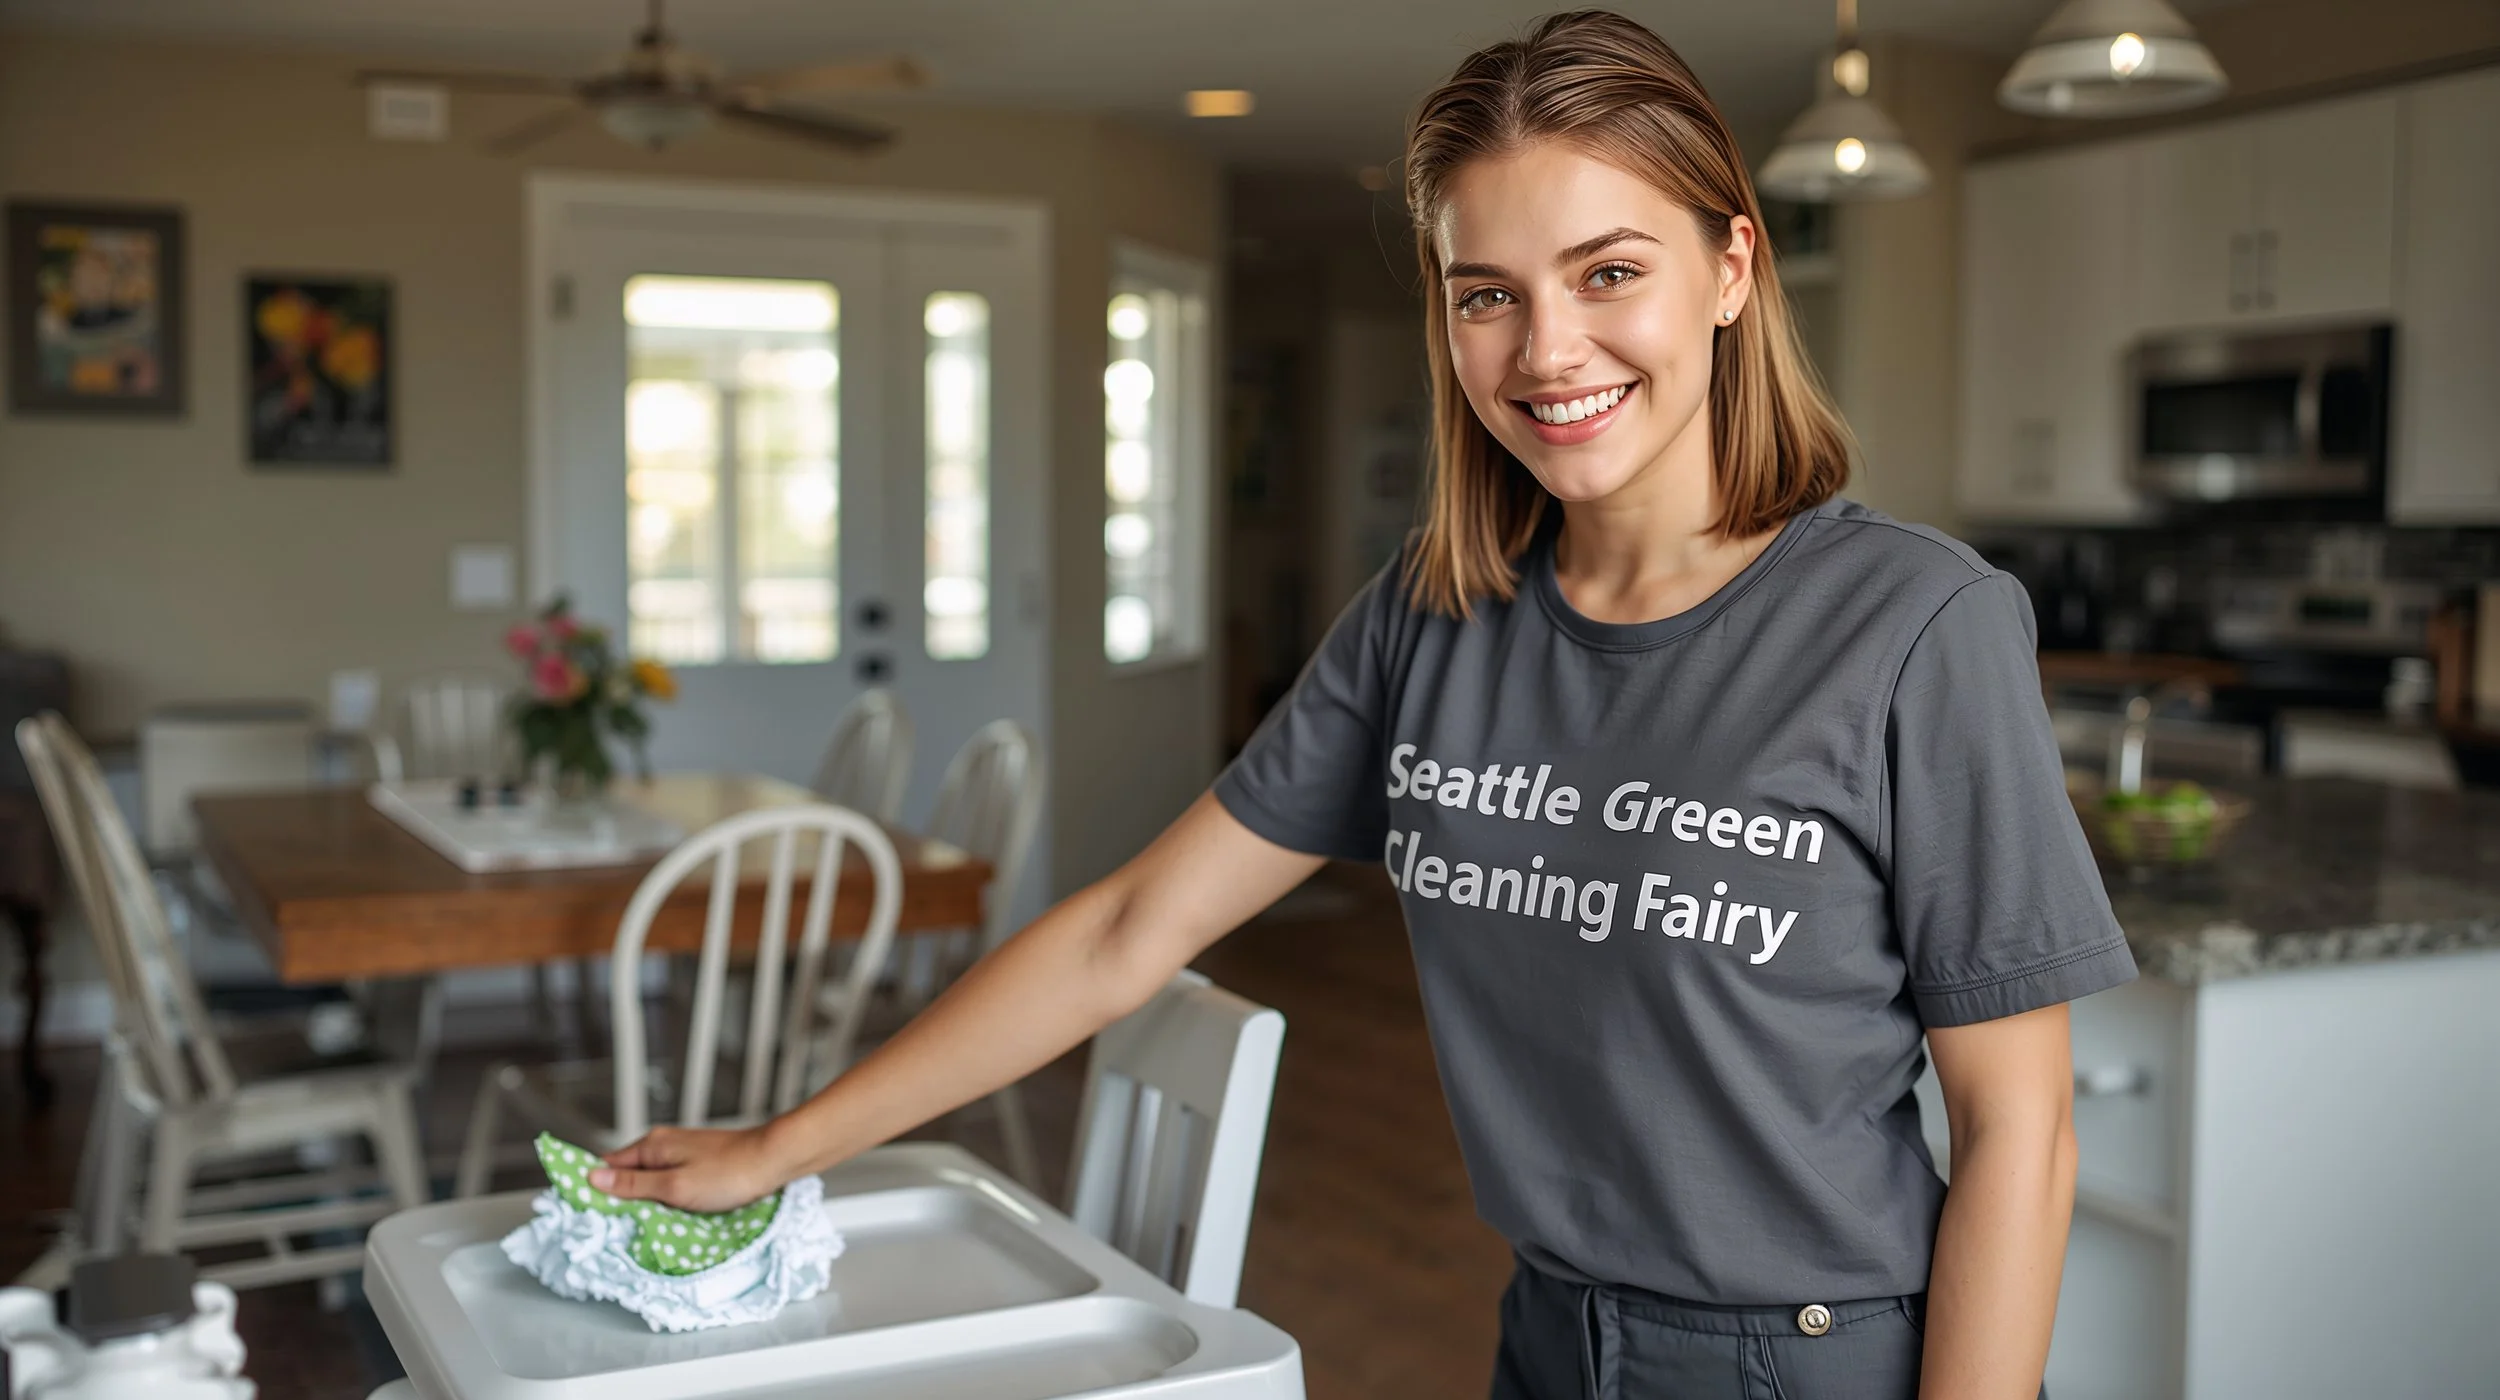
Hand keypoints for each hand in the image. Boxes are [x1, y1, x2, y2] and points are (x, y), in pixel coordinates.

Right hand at [591, 1125, 789, 1211]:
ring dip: (642, 1202)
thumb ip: (634, 1184)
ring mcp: (681, 1154)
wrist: (774, 1160)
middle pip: (626, 1174)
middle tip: (609, 1229)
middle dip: (617, 1199)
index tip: (580, 1212)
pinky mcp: (697, 1165)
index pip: (606, 1165)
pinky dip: (663, 1200)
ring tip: (636, 1229)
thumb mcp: (674, 1186)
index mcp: (651, 1146)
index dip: (592, 1187)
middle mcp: (662, 1146)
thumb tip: (593, 1177)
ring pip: (648, 1181)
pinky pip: (668, 1184)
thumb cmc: (728, 1173)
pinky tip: (666, 1217)